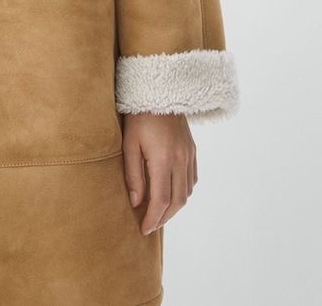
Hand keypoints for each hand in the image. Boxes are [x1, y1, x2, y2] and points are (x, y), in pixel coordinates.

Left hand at [121, 112, 196, 236]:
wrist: (159, 91)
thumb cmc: (138, 116)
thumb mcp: (129, 143)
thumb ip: (133, 174)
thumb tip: (136, 202)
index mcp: (163, 159)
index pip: (161, 200)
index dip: (153, 219)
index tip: (143, 229)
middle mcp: (180, 159)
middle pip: (177, 201)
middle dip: (164, 217)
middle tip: (150, 225)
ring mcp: (189, 154)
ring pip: (187, 192)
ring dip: (174, 206)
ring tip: (159, 212)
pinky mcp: (192, 149)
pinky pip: (192, 179)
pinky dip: (183, 192)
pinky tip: (172, 193)